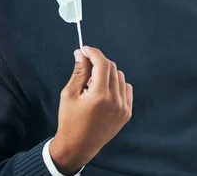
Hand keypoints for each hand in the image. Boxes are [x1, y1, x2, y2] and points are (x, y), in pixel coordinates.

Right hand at [50, 46, 132, 173]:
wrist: (78, 146)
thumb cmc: (70, 121)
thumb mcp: (69, 94)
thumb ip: (78, 72)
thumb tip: (81, 53)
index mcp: (99, 96)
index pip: (102, 64)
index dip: (94, 53)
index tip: (85, 49)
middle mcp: (115, 101)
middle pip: (112, 68)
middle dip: (98, 63)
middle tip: (86, 67)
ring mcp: (123, 107)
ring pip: (120, 77)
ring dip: (107, 74)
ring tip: (93, 85)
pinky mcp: (127, 113)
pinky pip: (126, 88)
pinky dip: (116, 85)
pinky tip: (104, 93)